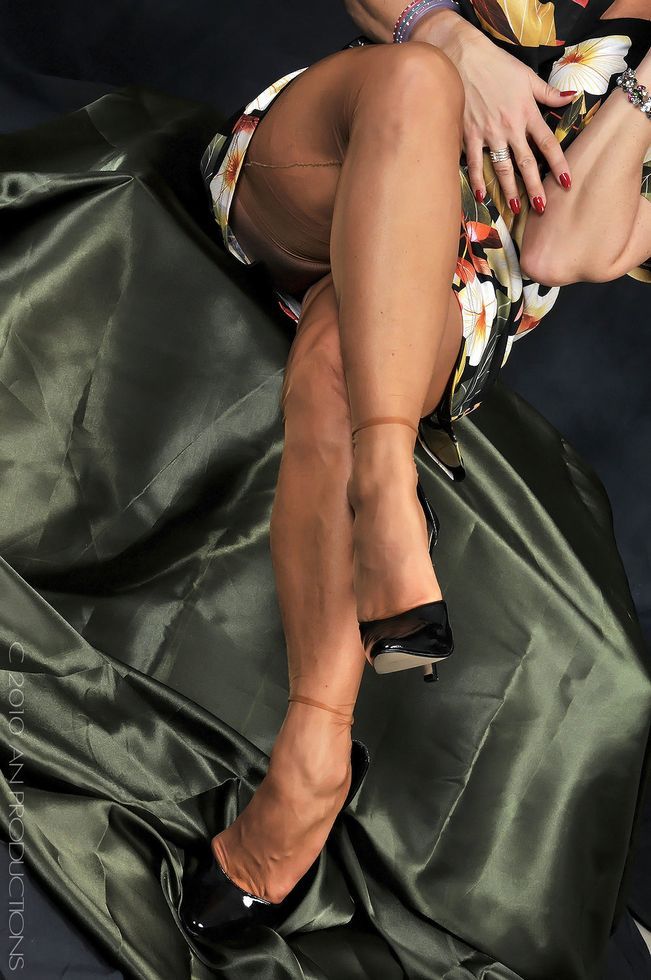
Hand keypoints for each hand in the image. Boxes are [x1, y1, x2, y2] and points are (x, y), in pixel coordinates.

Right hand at [414, 11, 575, 213]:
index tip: (566, 182)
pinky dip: (477, 181)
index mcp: (527, 113)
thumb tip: (571, 97)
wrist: (463, 58)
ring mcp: (488, 133)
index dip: (558, 164)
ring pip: (502, 167)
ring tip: (517, 208)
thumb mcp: (527, 76)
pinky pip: (475, 163)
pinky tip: (482, 197)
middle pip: (527, 163)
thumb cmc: (496, 65)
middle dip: (535, 187)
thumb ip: (548, 93)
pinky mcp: (469, 135)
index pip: (548, 143)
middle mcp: (510, 127)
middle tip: (542, 208)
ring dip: (510, 190)